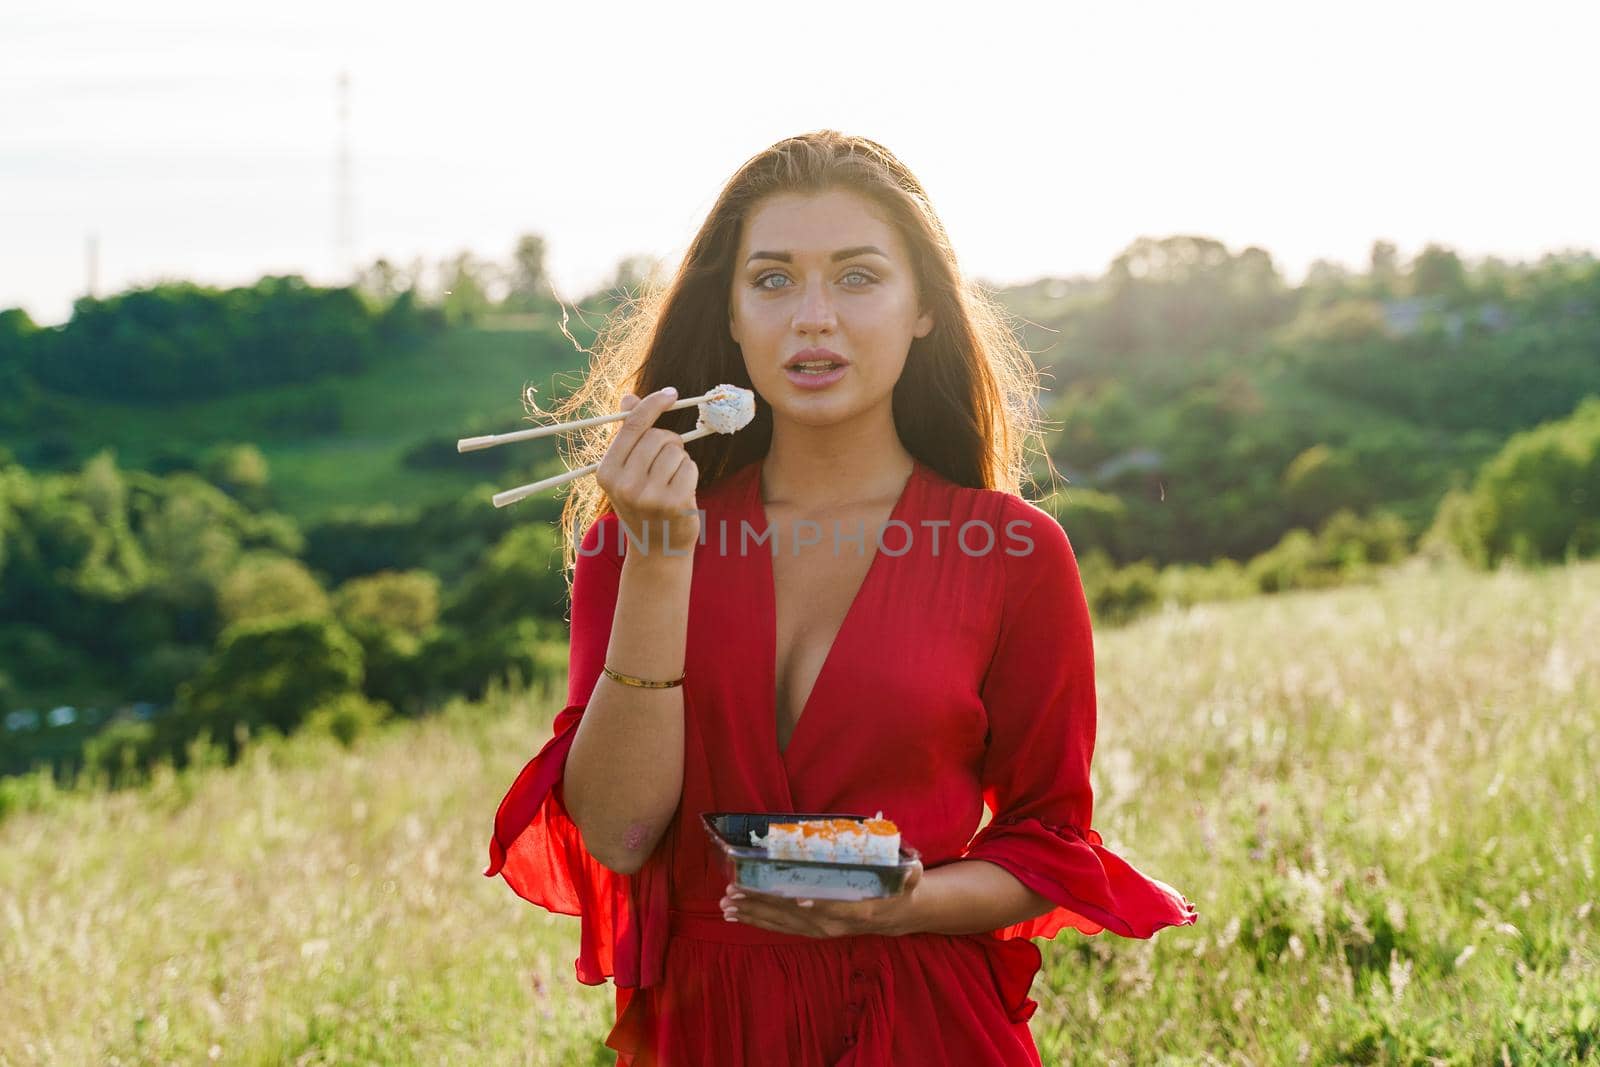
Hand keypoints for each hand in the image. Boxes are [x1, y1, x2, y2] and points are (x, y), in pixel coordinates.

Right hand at [596, 387, 700, 556]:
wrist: (657, 550)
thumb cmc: (643, 504)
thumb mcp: (627, 472)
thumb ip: (628, 436)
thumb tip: (628, 398)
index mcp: (606, 472)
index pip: (632, 426)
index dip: (653, 404)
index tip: (671, 394)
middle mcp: (623, 484)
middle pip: (658, 436)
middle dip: (669, 441)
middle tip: (668, 461)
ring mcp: (648, 495)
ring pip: (676, 451)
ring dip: (680, 460)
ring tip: (671, 481)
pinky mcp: (673, 503)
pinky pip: (690, 467)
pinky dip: (690, 474)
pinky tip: (682, 491)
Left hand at [718, 862, 923, 938]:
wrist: (899, 915)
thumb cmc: (901, 888)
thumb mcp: (911, 876)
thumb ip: (911, 871)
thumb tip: (911, 861)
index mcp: (860, 909)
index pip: (836, 907)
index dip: (817, 904)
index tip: (796, 899)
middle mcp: (836, 923)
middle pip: (797, 917)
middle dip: (765, 906)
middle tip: (736, 895)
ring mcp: (822, 929)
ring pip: (784, 925)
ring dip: (754, 915)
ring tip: (727, 907)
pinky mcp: (813, 929)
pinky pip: (782, 928)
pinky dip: (758, 921)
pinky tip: (737, 915)